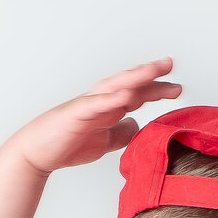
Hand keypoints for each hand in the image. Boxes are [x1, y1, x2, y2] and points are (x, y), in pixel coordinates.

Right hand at [14, 58, 182, 174]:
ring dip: (134, 77)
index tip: (177, 88)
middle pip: (130, 83)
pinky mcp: (77, 114)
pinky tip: (127, 95)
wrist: (39, 152)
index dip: (157, 89)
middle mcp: (101, 101)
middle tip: (170, 64)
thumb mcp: (105, 141)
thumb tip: (138, 125)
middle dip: (150, 74)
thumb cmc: (68, 143)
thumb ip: (122, 132)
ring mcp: (88, 105)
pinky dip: (111, 99)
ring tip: (153, 70)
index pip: (137, 94)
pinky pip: (96, 104)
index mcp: (109, 107)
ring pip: (114, 86)